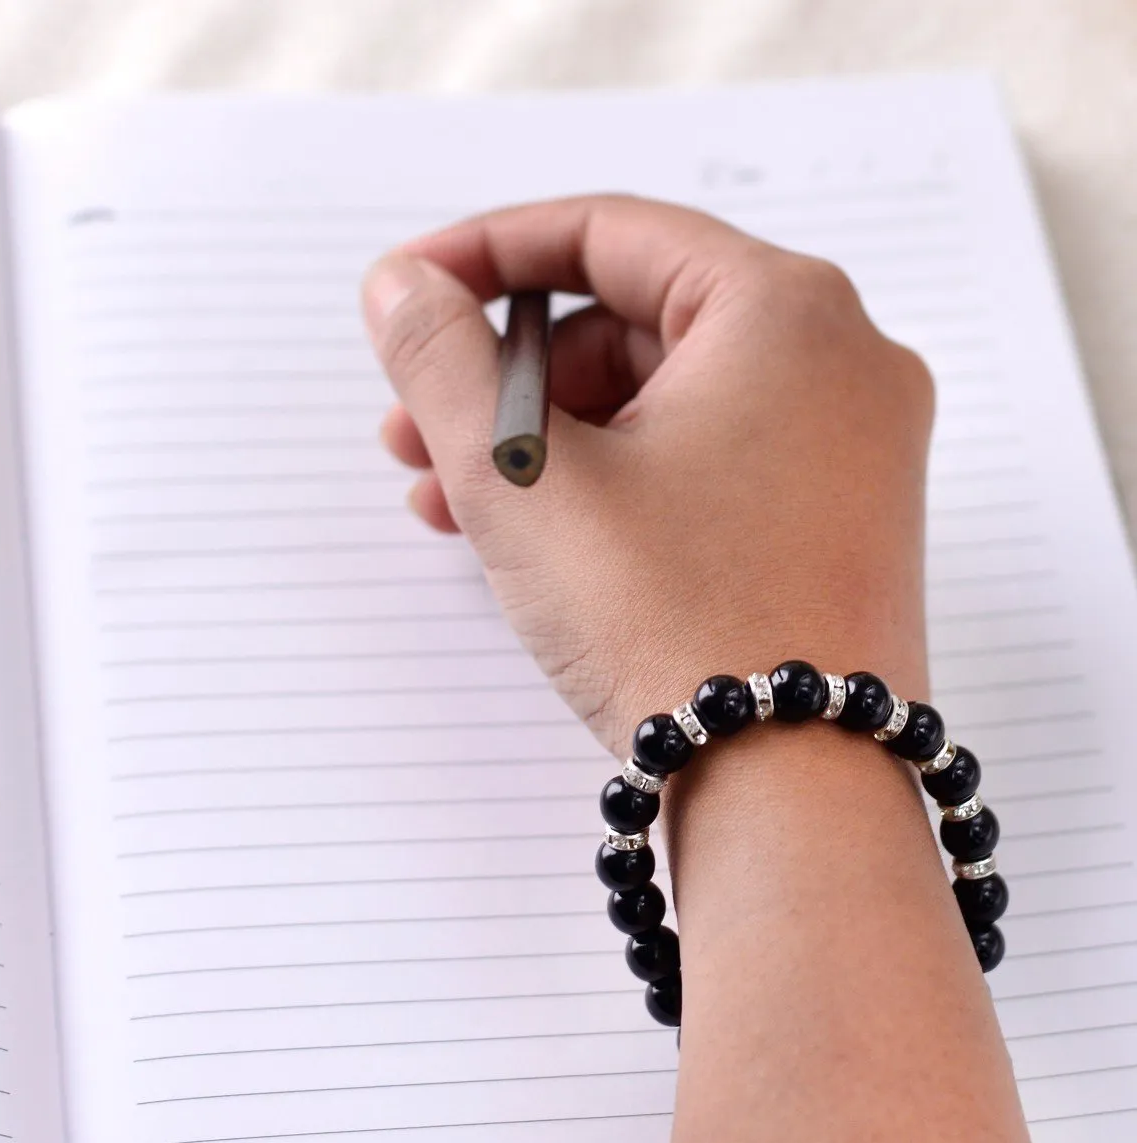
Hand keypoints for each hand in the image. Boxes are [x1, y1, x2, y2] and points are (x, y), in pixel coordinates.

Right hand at [362, 195, 933, 755]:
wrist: (796, 800)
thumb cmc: (673, 628)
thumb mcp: (523, 478)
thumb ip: (444, 358)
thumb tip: (403, 287)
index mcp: (786, 311)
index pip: (609, 233)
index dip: (487, 254)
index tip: (407, 290)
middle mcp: (840, 362)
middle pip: (632, 323)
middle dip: (508, 374)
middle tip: (415, 426)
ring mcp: (849, 447)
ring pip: (661, 404)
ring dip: (547, 440)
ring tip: (448, 497)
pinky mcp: (833, 519)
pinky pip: (702, 465)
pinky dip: (613, 483)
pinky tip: (530, 533)